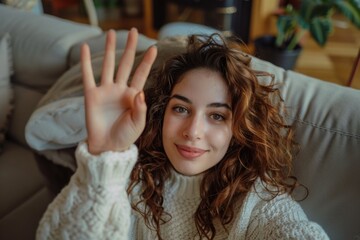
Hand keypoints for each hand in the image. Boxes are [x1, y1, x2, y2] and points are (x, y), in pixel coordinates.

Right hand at [81, 28, 156, 154]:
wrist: (108, 147)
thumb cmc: (125, 136)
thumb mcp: (138, 124)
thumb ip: (140, 109)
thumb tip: (140, 93)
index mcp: (134, 96)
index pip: (141, 74)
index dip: (147, 62)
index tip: (154, 48)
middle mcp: (120, 90)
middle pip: (126, 64)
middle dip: (130, 48)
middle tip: (134, 31)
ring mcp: (106, 91)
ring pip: (108, 65)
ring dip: (109, 49)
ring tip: (110, 32)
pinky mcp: (91, 95)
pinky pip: (87, 76)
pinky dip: (85, 62)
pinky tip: (84, 48)